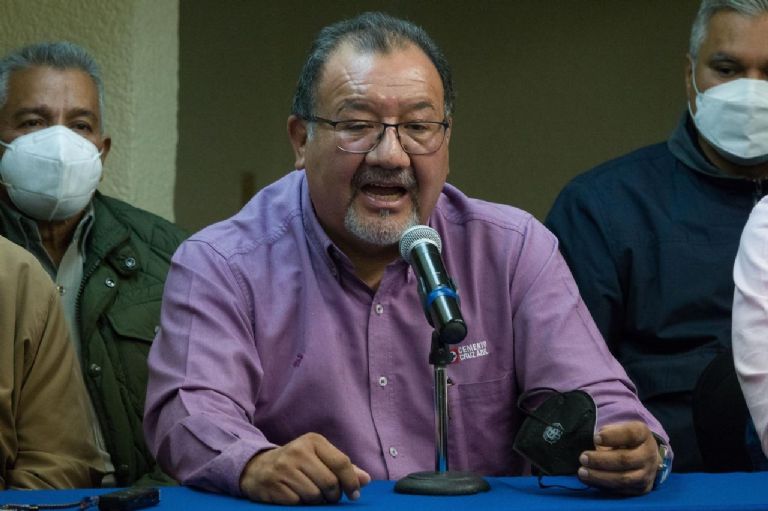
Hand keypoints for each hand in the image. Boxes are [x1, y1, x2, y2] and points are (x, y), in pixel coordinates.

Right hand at [239, 432, 370, 504]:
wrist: (257, 467)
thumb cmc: (297, 463)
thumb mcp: (319, 457)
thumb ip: (342, 467)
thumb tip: (365, 480)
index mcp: (313, 441)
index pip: (341, 463)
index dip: (351, 482)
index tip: (354, 494)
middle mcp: (298, 451)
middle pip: (329, 482)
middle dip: (333, 495)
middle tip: (329, 496)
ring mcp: (283, 468)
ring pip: (314, 495)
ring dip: (316, 500)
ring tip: (310, 494)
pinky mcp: (272, 484)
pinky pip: (297, 502)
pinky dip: (300, 503)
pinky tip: (295, 495)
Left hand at [576, 421, 659, 494]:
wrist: (645, 456)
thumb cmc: (625, 439)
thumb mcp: (619, 428)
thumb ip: (609, 431)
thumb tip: (597, 441)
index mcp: (643, 434)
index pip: (630, 434)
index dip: (611, 436)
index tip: (595, 438)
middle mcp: (649, 454)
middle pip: (625, 459)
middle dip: (601, 460)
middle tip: (583, 458)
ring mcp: (647, 473)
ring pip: (624, 478)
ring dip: (600, 476)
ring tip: (582, 472)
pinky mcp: (642, 488)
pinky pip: (622, 490)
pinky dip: (603, 486)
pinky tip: (590, 480)